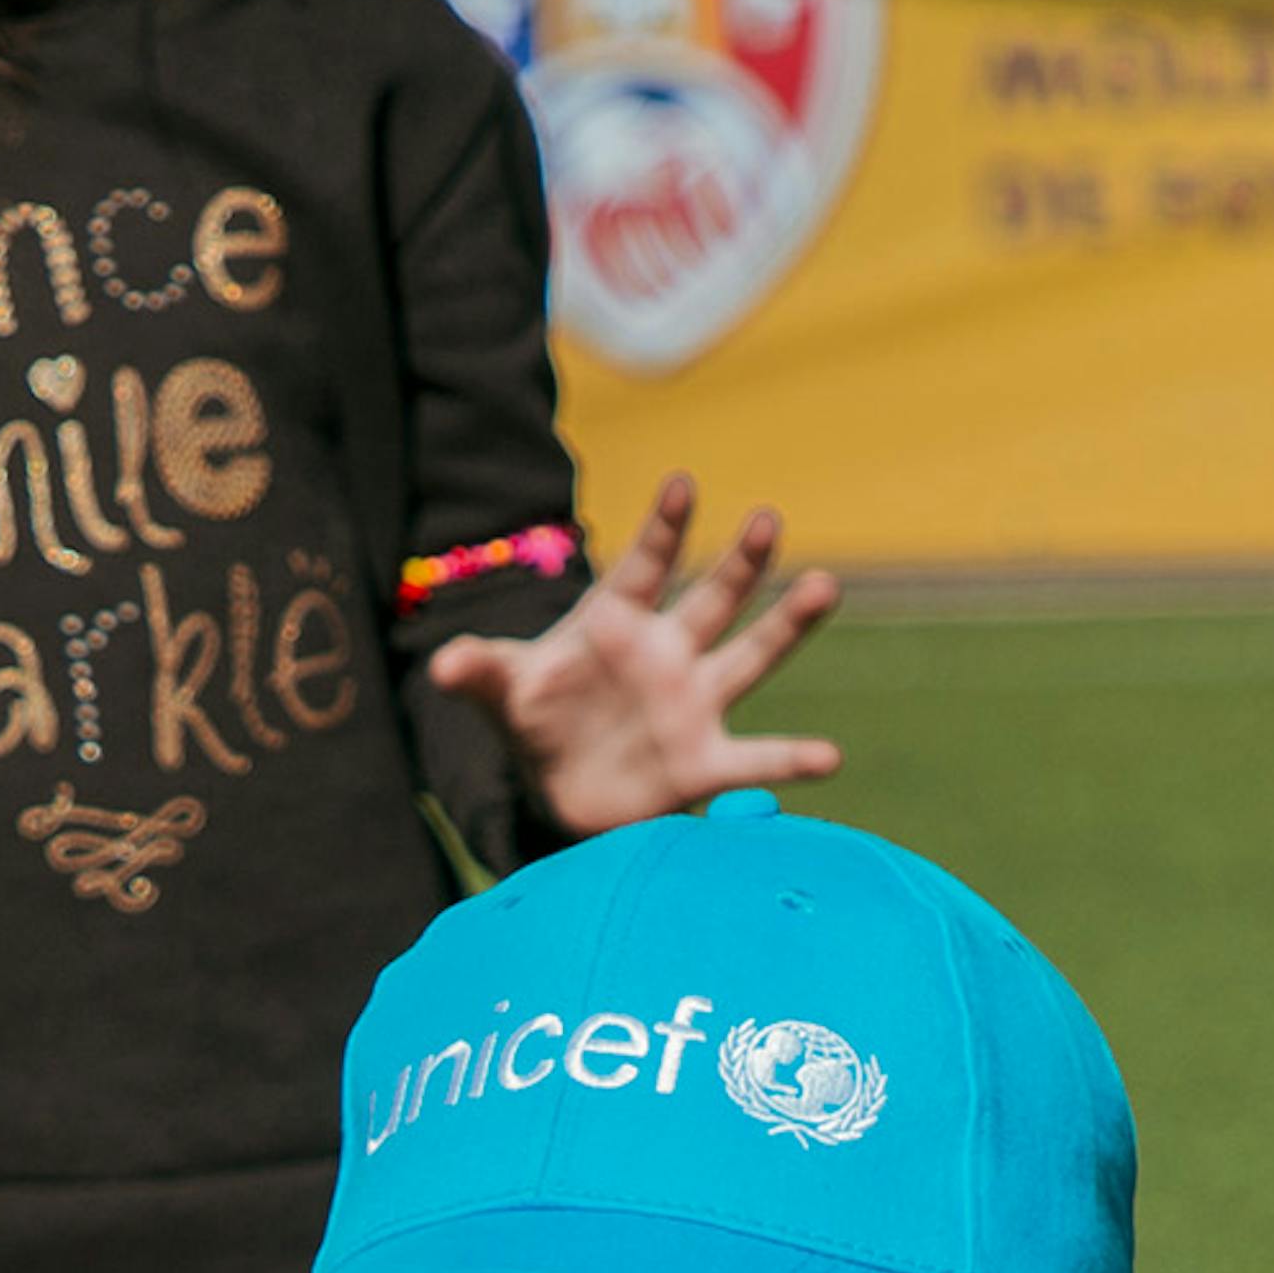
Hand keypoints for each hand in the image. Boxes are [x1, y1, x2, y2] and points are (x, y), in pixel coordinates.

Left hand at [422, 472, 841, 838]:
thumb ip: (477, 672)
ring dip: (786, 625)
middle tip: (766, 518)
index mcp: (615, 623)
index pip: (642, 567)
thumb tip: (442, 667)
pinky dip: (790, 760)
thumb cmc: (533, 720)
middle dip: (738, 561)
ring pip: (749, 657)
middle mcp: (665, 654)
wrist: (556, 789)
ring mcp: (691, 705)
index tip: (681, 483)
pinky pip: (754, 760)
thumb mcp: (497, 693)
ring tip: (823, 585)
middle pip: (711, 599)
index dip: (662, 527)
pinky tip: (831, 759)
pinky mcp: (702, 763)